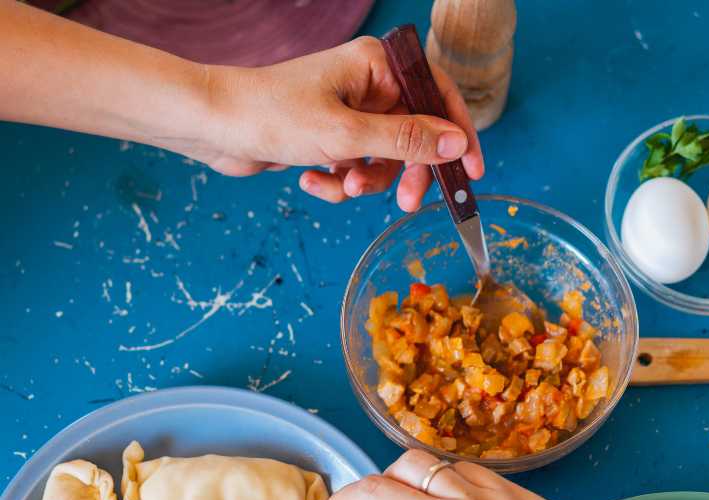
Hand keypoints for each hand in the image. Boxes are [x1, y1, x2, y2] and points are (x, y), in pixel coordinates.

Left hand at [197, 37, 483, 209]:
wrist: (214, 128)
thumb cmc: (274, 116)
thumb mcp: (348, 135)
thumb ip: (407, 141)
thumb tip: (457, 142)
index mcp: (376, 65)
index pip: (437, 95)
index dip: (458, 135)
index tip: (471, 172)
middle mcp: (365, 85)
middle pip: (413, 135)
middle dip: (404, 172)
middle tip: (406, 203)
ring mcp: (346, 113)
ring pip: (382, 160)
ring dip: (363, 181)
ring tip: (339, 183)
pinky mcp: (327, 138)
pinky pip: (352, 169)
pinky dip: (337, 183)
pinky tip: (310, 179)